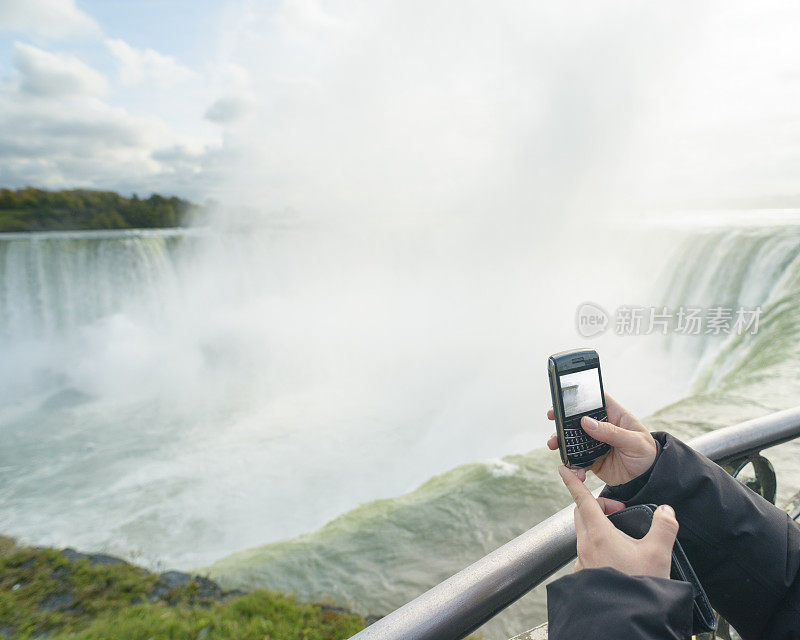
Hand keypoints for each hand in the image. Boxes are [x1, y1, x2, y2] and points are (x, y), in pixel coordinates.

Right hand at [547, 394, 656, 485]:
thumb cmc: (647, 454)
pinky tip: (573, 468)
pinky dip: (572, 463)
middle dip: (563, 419)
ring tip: (554, 445)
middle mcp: (603, 427)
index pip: (595, 400)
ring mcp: (595, 443)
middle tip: (552, 419)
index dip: (579, 397)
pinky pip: (577, 459)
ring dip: (562, 441)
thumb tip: (586, 422)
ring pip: (574, 438)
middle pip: (578, 418)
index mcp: (615, 415)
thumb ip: (612, 432)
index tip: (563, 399)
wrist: (647, 480)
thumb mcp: (634, 441)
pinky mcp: (592, 459)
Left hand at [559, 465, 677, 578]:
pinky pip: (586, 552)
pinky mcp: (584, 575)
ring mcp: (582, 561)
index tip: (563, 469)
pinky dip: (596, 545)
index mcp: (599, 534)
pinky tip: (614, 555)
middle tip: (619, 512)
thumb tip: (666, 511)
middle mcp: (585, 546)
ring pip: (583, 533)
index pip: (582, 501)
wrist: (626, 619)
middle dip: (597, 506)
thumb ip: (663, 527)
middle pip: (582, 514)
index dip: (572, 483)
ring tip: (620, 534)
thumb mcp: (658, 554)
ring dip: (597, 526)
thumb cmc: (638, 587)